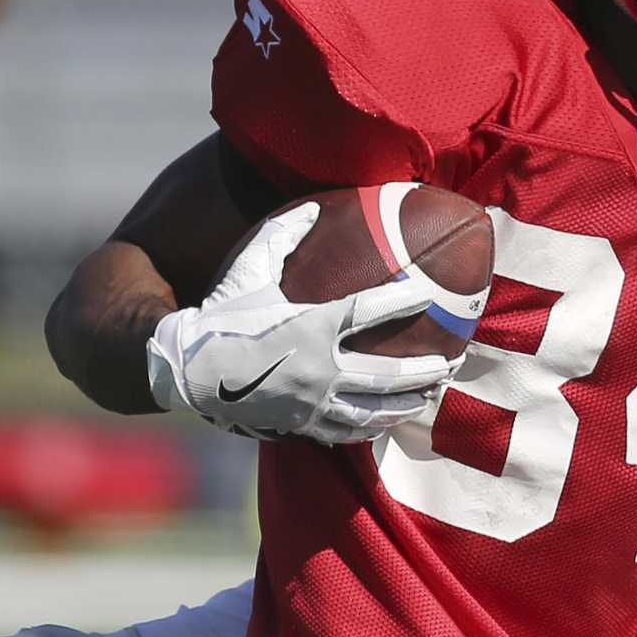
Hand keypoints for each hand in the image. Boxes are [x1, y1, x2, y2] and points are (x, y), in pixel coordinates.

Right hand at [145, 201, 465, 444]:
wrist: (186, 369)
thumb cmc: (220, 313)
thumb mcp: (248, 266)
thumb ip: (284, 233)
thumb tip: (316, 206)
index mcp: (310, 326)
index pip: (368, 312)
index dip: (403, 300)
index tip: (431, 292)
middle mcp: (318, 369)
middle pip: (387, 375)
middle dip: (425, 370)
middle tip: (451, 362)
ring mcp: (312, 403)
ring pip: (374, 410)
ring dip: (408, 403)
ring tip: (431, 395)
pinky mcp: (301, 425)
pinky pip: (347, 430)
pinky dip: (374, 425)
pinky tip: (389, 420)